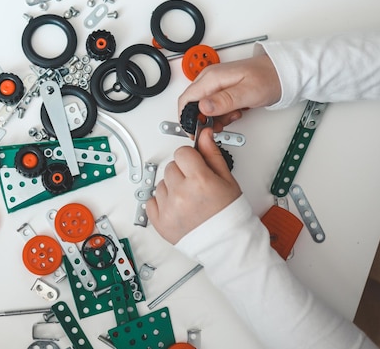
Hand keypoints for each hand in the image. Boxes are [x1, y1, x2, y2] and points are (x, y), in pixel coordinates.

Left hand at [146, 128, 241, 244]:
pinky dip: (162, 203)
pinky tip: (177, 208)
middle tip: (195, 186)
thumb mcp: (226, 179)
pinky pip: (151, 201)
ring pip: (161, 183)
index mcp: (199, 181)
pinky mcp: (159, 222)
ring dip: (172, 188)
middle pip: (171, 167)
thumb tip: (204, 135)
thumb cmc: (229, 214)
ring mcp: (168, 209)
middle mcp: (181, 194)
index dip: (190, 158)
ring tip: (188, 200)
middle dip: (182, 173)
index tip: (195, 166)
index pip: (182, 153)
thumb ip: (211, 154)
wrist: (226, 243)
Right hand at [178, 54, 280, 131]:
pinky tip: (233, 113)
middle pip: (192, 104)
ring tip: (231, 117)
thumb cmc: (269, 78)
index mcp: (211, 78)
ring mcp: (215, 84)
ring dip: (214, 118)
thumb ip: (224, 101)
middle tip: (218, 126)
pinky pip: (212, 105)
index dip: (186, 118)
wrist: (282, 72)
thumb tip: (203, 108)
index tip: (196, 131)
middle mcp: (209, 79)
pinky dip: (221, 114)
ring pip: (202, 107)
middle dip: (202, 119)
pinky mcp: (221, 89)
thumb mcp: (247, 92)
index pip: (186, 100)